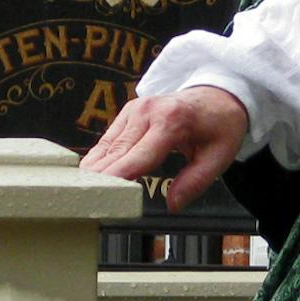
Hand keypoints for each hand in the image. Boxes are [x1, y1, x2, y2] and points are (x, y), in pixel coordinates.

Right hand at [81, 86, 249, 212]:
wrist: (218, 96)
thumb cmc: (219, 126)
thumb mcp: (219, 157)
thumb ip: (195, 182)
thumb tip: (173, 204)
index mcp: (171, 122)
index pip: (137, 156)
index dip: (117, 177)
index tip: (100, 195)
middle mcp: (147, 112)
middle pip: (116, 153)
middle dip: (99, 179)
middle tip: (85, 202)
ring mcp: (134, 109)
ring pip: (106, 146)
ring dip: (93, 170)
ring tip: (79, 193)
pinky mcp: (128, 112)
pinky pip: (109, 140)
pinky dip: (99, 159)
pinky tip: (92, 177)